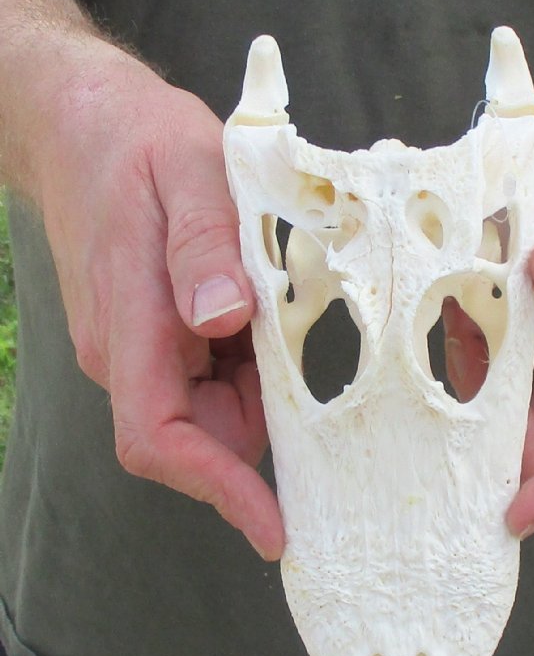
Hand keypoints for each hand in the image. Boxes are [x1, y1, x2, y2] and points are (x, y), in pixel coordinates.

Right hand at [32, 41, 283, 558]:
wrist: (88, 126)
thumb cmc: (136, 145)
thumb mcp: (185, 174)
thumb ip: (203, 248)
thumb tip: (222, 319)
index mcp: (129, 328)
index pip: (161, 439)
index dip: (219, 491)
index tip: (276, 529)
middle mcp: (131, 355)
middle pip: (203, 436)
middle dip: (266, 429)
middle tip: (324, 392)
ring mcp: (148, 349)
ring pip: (218, 409)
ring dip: (266, 391)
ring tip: (292, 329)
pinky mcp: (166, 337)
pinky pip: (219, 377)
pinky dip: (256, 367)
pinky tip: (275, 322)